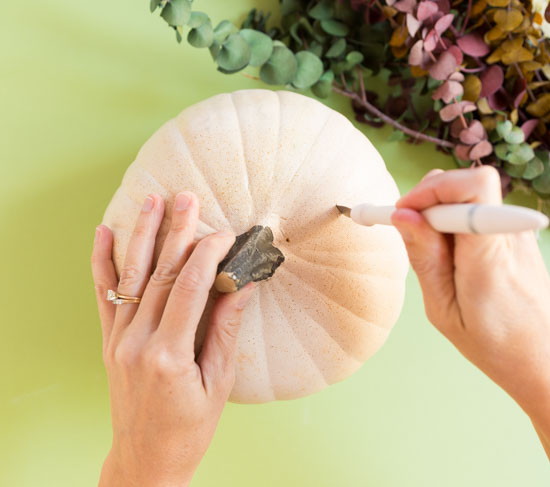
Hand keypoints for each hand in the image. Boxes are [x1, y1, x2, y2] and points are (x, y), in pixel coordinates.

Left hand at [91, 192, 253, 486]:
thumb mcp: (217, 382)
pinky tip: (104, 234)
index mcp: (169, 355)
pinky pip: (105, 295)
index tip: (225, 235)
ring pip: (131, 277)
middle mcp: (138, 343)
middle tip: (187, 198)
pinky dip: (102, 263)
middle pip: (159, 274)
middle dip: (176, 233)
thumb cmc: (188, 428)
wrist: (146, 459)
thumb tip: (241, 286)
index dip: (208, 256)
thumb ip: (225, 330)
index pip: (189, 289)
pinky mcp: (110, 343)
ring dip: (142, 235)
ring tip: (150, 200)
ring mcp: (119, 341)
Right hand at [392, 166, 549, 408]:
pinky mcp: (520, 238)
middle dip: (430, 199)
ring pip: (471, 197)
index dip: (431, 189)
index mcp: (490, 254)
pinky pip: (481, 214)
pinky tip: (454, 261)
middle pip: (466, 183)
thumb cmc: (495, 345)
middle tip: (412, 237)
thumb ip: (424, 257)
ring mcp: (519, 234)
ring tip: (436, 260)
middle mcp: (511, 234)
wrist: (548, 361)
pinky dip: (457, 226)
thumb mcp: (444, 310)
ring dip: (443, 215)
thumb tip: (403, 215)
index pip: (472, 185)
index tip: (404, 214)